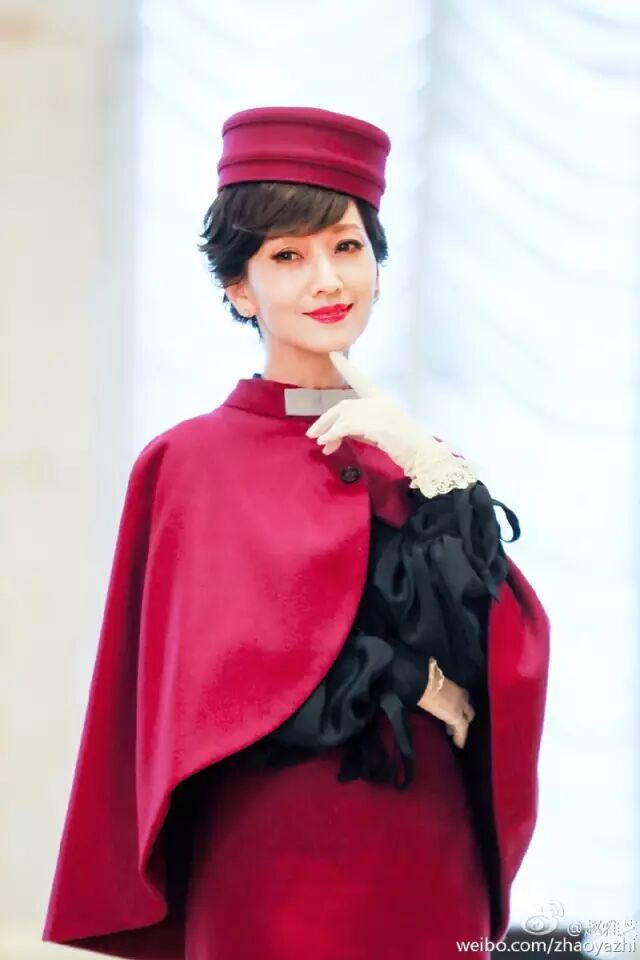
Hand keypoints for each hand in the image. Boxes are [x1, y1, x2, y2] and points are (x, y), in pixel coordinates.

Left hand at [305, 351, 477, 498]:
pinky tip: (327, 444)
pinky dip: (333, 435)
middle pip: (344, 404)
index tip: (333, 354)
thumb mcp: (380, 432)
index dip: (346, 367)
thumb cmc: (405, 447)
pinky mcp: (375, 424)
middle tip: (312, 434)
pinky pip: (345, 427)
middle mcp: (379, 401)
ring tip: (321, 444)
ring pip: (342, 415)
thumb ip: (361, 427)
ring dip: (328, 430)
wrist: (422, 454)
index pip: (361, 380)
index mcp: (383, 400)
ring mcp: (378, 411)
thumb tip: (336, 434)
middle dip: (325, 419)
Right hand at [417, 660, 475, 748]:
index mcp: (454, 686)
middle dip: (464, 716)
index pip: (463, 698)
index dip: (460, 706)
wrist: (427, 682)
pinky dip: (460, 737)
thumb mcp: (433, 684)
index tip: (456, 710)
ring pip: (466, 720)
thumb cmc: (425, 679)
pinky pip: (461, 730)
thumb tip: (426, 691)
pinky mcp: (457, 717)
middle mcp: (461, 696)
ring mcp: (461, 706)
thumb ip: (435, 688)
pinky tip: (459, 744)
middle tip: (457, 723)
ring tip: (455, 734)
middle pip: (468, 710)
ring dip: (462, 726)